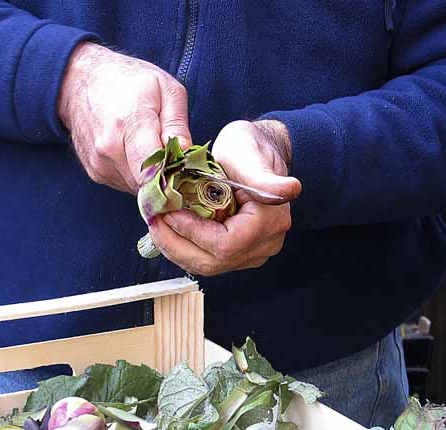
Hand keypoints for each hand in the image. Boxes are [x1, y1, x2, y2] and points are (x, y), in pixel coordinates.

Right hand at [57, 42, 191, 192]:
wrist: (80, 81)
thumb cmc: (127, 80)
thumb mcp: (165, 89)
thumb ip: (178, 124)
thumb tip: (186, 154)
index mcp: (129, 125)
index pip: (154, 171)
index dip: (175, 177)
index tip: (186, 171)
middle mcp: (109, 149)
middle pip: (149, 184)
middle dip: (166, 176)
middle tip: (173, 156)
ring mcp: (100, 164)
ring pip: (138, 187)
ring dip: (150, 176)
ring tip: (150, 147)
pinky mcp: (95, 173)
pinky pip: (125, 184)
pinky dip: (135, 174)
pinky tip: (134, 152)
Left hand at [148, 120, 300, 275]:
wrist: (255, 154)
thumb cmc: (248, 148)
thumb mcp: (248, 154)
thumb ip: (265, 177)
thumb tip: (291, 189)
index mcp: (271, 221)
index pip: (226, 244)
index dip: (192, 233)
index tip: (169, 213)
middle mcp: (267, 243)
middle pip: (214, 261)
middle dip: (177, 244)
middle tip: (153, 221)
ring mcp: (254, 252)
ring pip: (208, 265)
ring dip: (177, 248)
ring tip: (157, 226)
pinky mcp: (240, 253)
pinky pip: (209, 259)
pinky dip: (185, 247)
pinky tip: (169, 231)